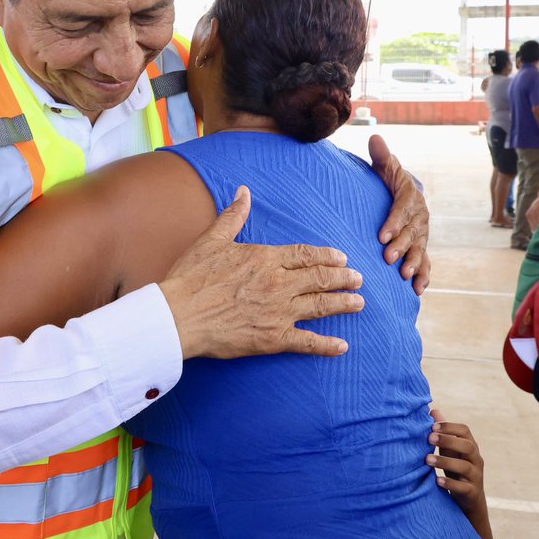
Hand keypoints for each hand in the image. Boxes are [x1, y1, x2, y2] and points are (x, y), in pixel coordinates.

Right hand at [160, 186, 365, 359]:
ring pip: (321, 306)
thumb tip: (244, 192)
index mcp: (265, 258)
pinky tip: (342, 347)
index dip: (326, 256)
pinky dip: (327, 345)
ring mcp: (279, 312)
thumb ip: (234, 216)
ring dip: (343, 304)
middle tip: (358, 279)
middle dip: (343, 278)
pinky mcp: (273, 338)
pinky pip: (307, 342)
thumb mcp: (212, 240)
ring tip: (359, 303)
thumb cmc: (192, 277)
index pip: (305, 255)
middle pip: (320, 278)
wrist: (179, 315)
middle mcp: (278, 283)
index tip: (341, 257)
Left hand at [368, 134, 430, 293]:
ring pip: (420, 248)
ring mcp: (422, 233)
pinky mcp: (421, 247)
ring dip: (413, 262)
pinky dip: (423, 275)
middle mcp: (420, 216)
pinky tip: (418, 289)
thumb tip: (375, 138)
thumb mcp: (385, 168)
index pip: (403, 208)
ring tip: (404, 276)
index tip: (382, 235)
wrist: (401, 194)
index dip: (395, 222)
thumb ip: (381, 157)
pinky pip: (425, 261)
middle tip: (388, 258)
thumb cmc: (388, 180)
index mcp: (410, 196)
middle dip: (401, 245)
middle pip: (412, 232)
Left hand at [427, 408, 492, 538]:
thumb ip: (443, 433)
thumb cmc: (455, 469)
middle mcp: (476, 459)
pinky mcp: (472, 492)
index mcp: (470, 446)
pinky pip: (464, 488)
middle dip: (448, 440)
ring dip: (445, 462)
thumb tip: (433, 410)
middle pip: (468, 446)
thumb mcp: (450, 450)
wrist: (469, 500)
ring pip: (465, 467)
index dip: (449, 427)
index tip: (432, 426)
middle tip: (428, 439)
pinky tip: (437, 481)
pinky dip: (451, 484)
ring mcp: (476, 476)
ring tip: (426, 460)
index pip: (465, 430)